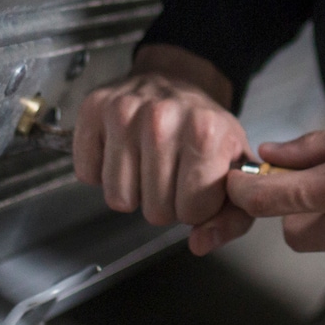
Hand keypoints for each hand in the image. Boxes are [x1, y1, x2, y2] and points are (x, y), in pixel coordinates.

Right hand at [73, 44, 250, 255]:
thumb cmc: (206, 129)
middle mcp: (162, 119)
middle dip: (165, 201)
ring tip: (148, 162)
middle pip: (154, 212)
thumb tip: (200, 243)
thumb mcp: (236, 171)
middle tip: (172, 172)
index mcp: (206, 132)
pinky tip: (123, 151)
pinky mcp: (93, 109)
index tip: (197, 184)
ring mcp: (123, 111)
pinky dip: (103, 171)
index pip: (191, 213)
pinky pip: (87, 174)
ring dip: (133, 190)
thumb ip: (232, 219)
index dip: (195, 207)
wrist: (180, 81)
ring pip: (118, 199)